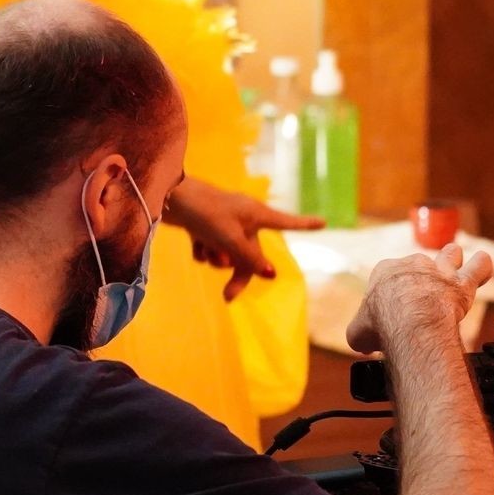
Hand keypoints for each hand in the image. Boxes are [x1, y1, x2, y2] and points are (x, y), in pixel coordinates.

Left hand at [166, 178, 325, 300]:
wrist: (169, 197)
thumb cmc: (204, 212)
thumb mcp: (230, 238)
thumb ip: (250, 258)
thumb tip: (271, 274)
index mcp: (256, 214)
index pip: (286, 222)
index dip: (305, 224)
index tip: (324, 222)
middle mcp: (243, 218)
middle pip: (251, 252)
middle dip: (238, 272)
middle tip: (227, 297)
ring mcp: (224, 222)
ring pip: (228, 252)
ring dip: (217, 258)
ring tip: (206, 249)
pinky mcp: (206, 226)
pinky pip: (211, 248)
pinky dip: (203, 250)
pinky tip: (195, 243)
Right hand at [346, 244, 493, 354]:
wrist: (410, 323)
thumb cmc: (383, 325)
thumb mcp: (358, 333)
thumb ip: (360, 334)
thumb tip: (363, 345)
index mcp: (385, 271)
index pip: (389, 275)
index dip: (392, 293)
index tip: (393, 311)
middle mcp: (414, 264)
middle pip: (420, 263)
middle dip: (422, 278)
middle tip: (422, 299)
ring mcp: (440, 271)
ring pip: (451, 253)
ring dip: (454, 260)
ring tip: (455, 272)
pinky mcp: (462, 282)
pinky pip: (480, 266)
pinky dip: (482, 268)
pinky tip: (481, 272)